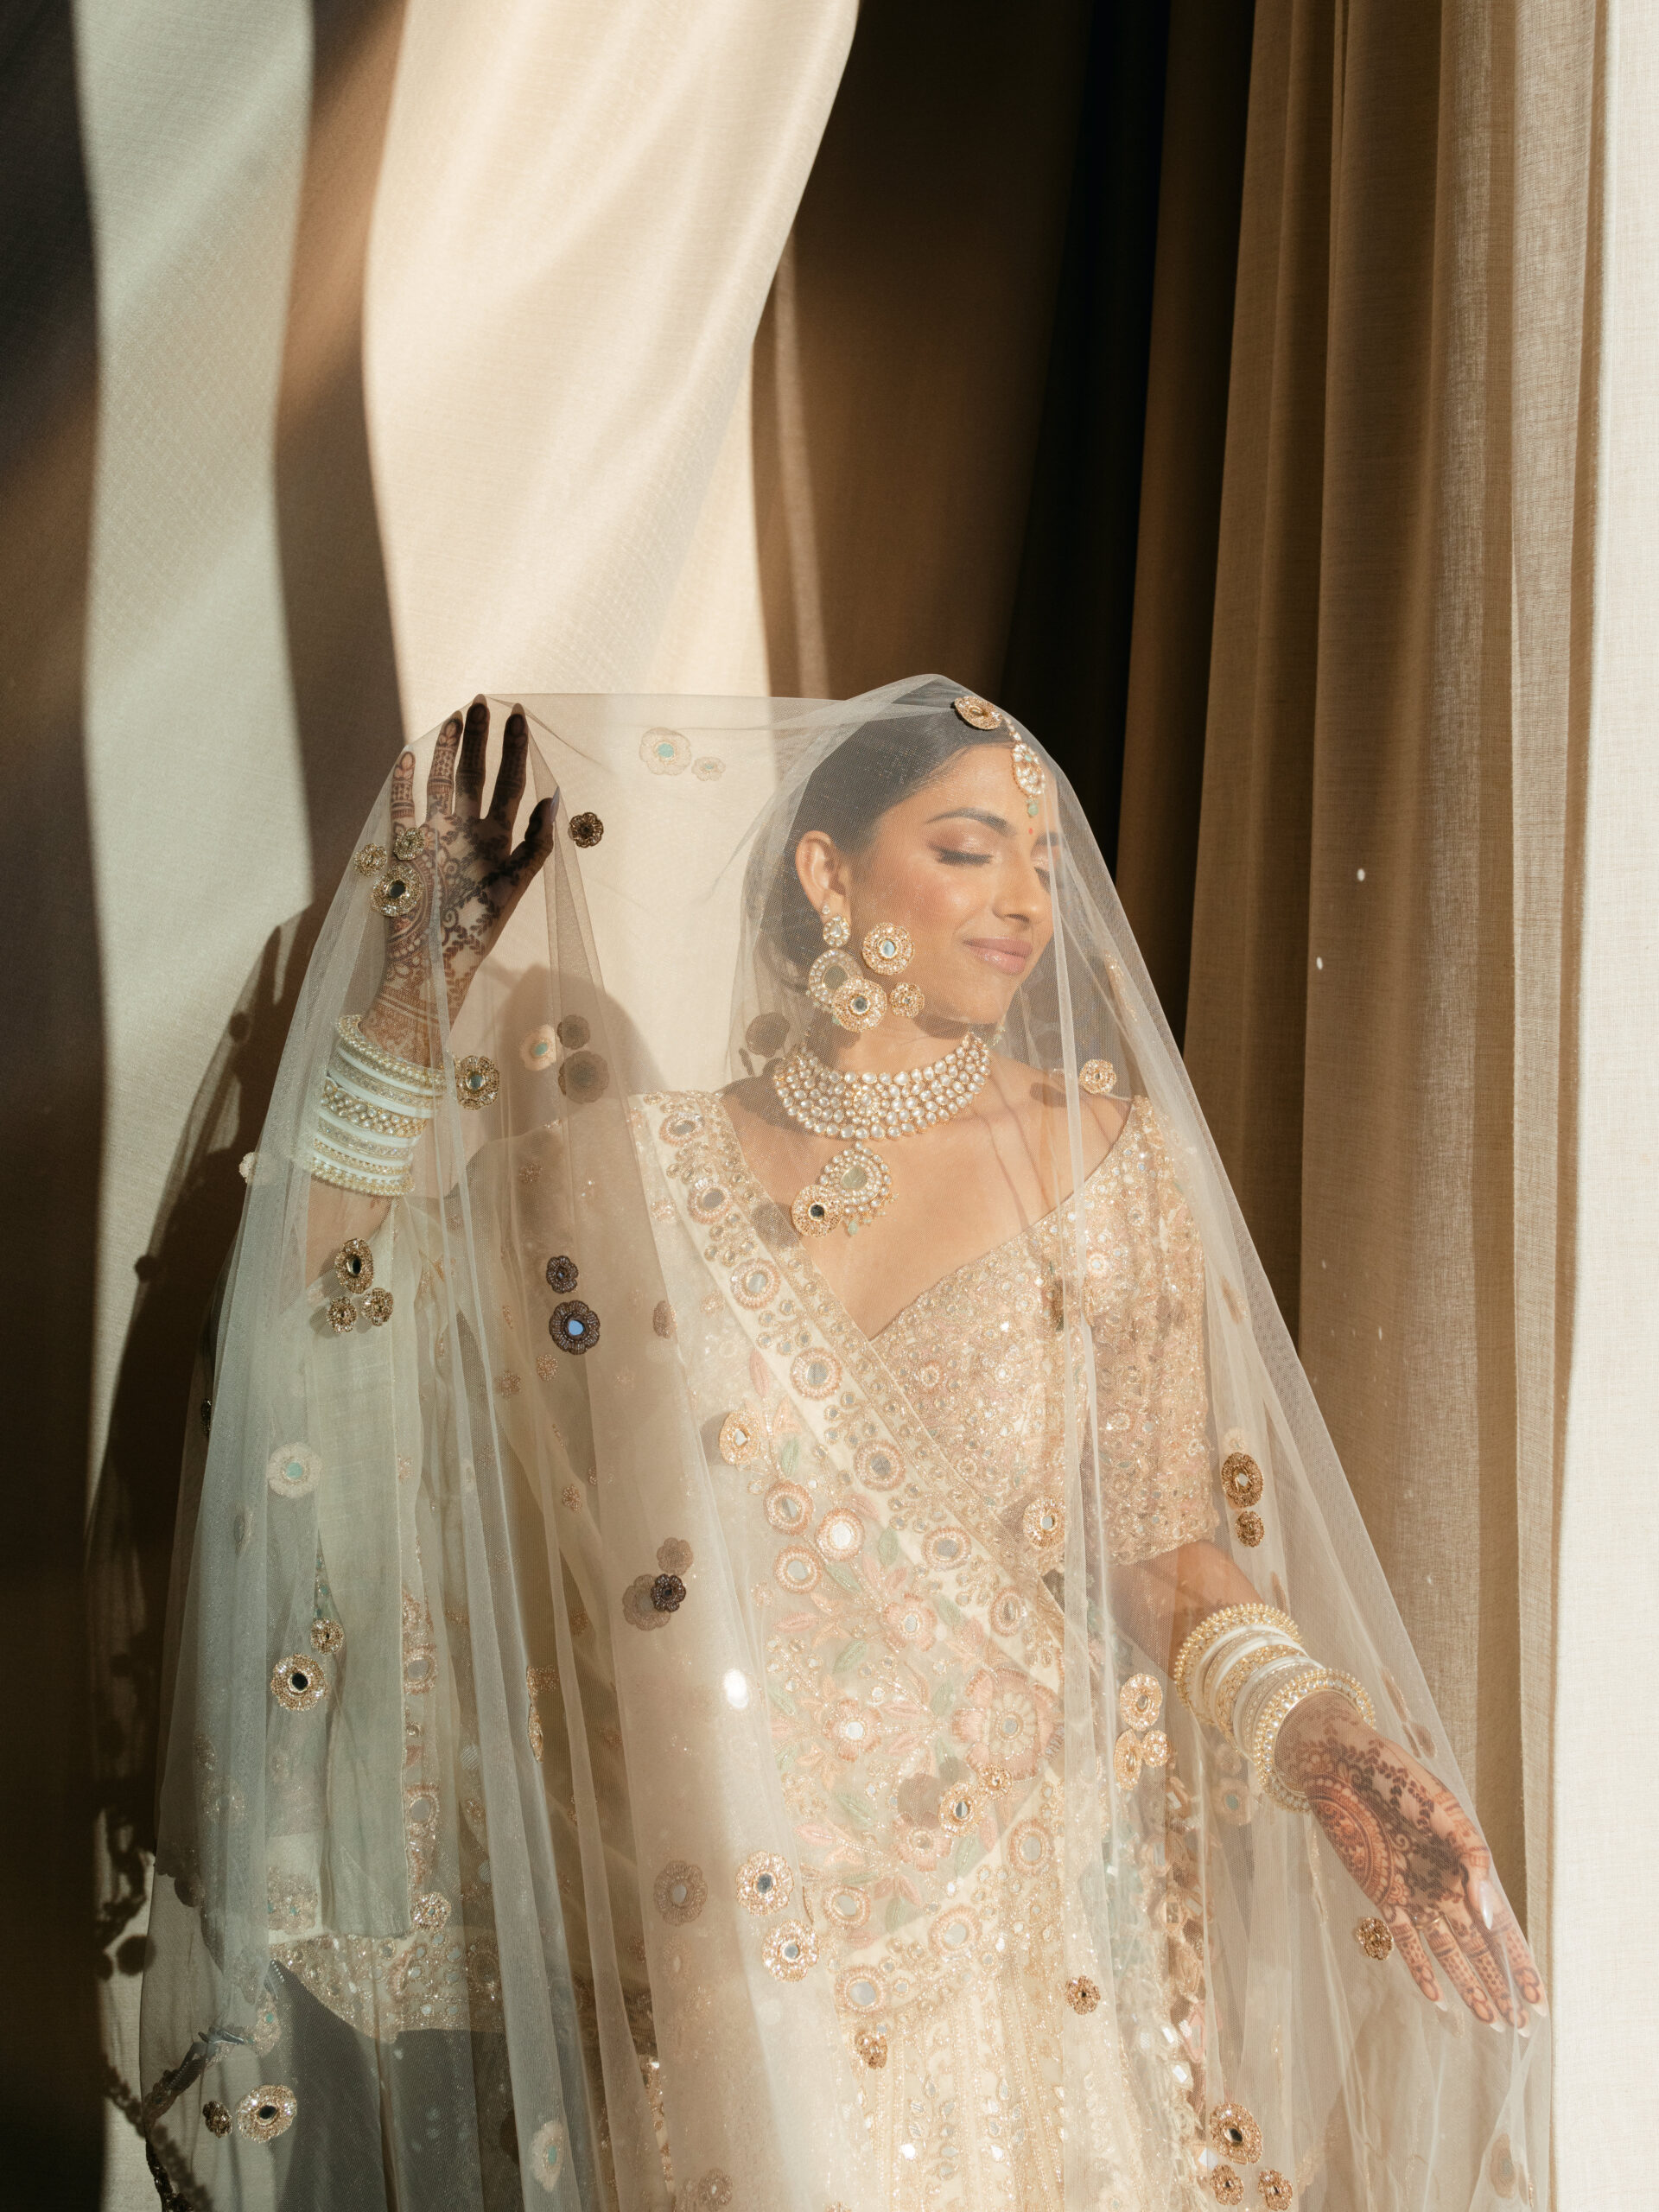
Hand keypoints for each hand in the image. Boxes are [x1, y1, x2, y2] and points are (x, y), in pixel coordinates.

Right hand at [360, 697, 555, 1062]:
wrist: (433, 968)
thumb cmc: (477, 934)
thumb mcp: (516, 888)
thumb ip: (536, 843)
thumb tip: (557, 796)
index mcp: (498, 840)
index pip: (511, 783)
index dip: (515, 749)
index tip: (518, 713)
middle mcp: (467, 833)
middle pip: (475, 775)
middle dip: (480, 739)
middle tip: (482, 700)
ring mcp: (435, 838)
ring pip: (441, 784)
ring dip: (445, 751)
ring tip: (453, 717)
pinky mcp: (405, 849)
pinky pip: (403, 809)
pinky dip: (404, 783)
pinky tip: (408, 756)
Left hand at [1276, 1694, 1543, 2027]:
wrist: (1342, 1763)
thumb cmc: (1398, 1777)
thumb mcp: (1446, 1811)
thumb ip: (1471, 1860)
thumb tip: (1490, 1914)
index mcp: (1465, 1865)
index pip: (1501, 1924)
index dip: (1520, 1962)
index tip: (1540, 2001)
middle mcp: (1443, 1885)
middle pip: (1479, 1947)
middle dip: (1502, 1986)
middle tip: (1522, 2027)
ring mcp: (1414, 1894)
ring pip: (1449, 1953)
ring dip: (1470, 1986)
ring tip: (1491, 2022)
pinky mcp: (1381, 1895)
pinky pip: (1405, 1943)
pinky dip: (1422, 1972)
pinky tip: (1439, 2001)